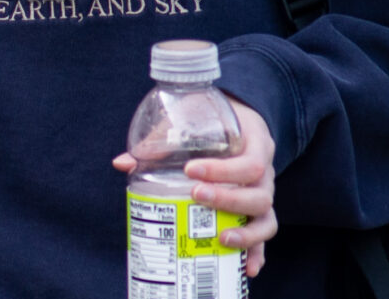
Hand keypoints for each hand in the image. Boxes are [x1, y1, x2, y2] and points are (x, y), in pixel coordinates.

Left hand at [111, 99, 279, 277]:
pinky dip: (256, 253)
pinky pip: (263, 235)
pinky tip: (247, 268)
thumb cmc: (217, 123)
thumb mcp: (195, 120)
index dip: (222, 171)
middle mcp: (265, 174)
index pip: (249, 163)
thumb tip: (122, 163)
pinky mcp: (258, 213)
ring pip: (266, 218)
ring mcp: (263, 195)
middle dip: (228, 200)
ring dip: (246, 233)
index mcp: (254, 146)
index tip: (190, 170)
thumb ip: (162, 140)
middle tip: (196, 195)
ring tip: (222, 239)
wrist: (241, 120)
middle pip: (260, 194)